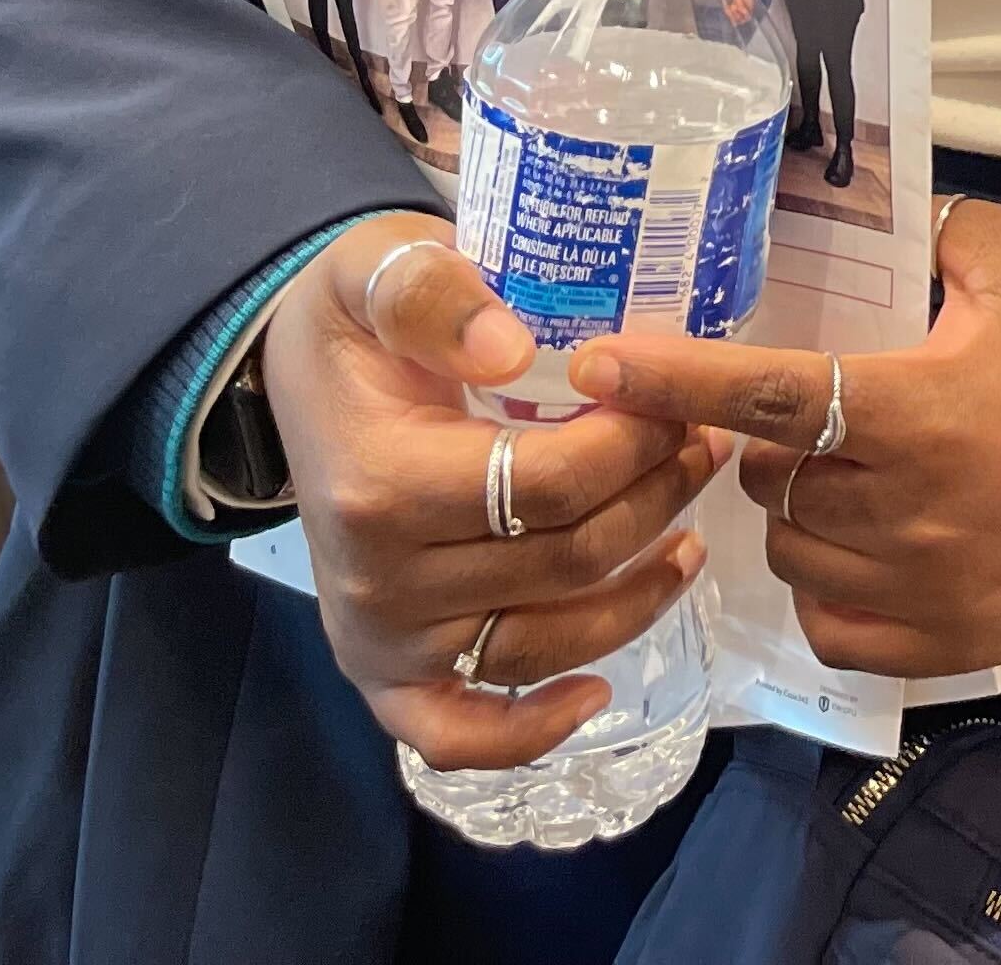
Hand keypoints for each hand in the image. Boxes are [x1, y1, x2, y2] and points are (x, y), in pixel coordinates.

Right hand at [261, 216, 730, 770]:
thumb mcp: (380, 266)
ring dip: (636, 599)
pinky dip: (528, 732)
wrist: (295, 378)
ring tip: (692, 538)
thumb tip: (512, 350)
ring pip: (542, 644)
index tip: (684, 402)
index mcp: (381, 484)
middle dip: (657, 501)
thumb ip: (437, 295)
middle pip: (564, 562)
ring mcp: (380, 640)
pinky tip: (597, 695)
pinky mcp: (384, 676)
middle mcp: (378, 580)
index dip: (637, 446)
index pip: (549, 485)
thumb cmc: (354, 321)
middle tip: (705, 448)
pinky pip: (457, 734)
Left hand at [573, 200, 1000, 678]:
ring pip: (795, 556)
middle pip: (772, 484)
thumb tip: (849, 223)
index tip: (592, 367)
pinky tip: (875, 541)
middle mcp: (919, 512)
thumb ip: (923, 237)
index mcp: (924, 409)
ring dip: (802, 513)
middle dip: (774, 443)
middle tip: (825, 410)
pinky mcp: (961, 643)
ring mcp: (938, 591)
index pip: (767, 395)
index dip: (673, 381)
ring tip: (858, 472)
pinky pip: (838, 627)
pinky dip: (834, 585)